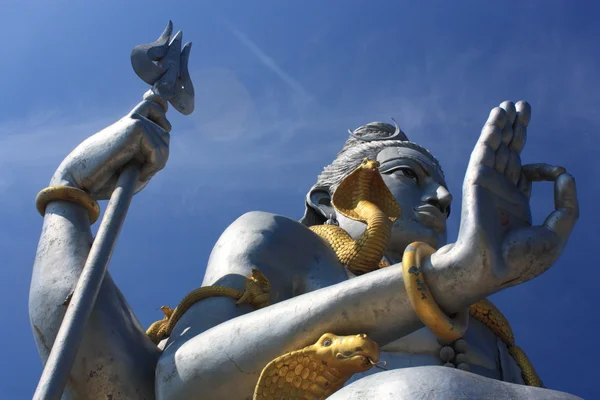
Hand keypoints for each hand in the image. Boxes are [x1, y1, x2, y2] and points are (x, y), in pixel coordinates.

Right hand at [50, 91, 170, 199]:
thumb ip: (154, 151)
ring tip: (137, 171)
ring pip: (164, 141)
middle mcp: (133, 120)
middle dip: (161, 156)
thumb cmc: (108, 178)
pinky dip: (153, 165)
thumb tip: (166, 130)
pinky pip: (158, 149)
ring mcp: (134, 120)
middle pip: (165, 132)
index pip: (152, 105)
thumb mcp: (137, 166)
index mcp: (130, 126)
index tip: (160, 107)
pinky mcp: (135, 125)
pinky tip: (138, 172)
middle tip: (143, 170)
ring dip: (156, 163)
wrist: (83, 178)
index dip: (160, 103)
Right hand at [455, 101, 578, 291]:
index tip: (558, 174)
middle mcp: (500, 191)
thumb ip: (567, 206)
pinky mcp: (478, 178)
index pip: (527, 174)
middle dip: (517, 130)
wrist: (493, 266)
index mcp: (515, 205)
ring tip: (510, 104)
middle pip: (509, 152)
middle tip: (521, 106)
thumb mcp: (556, 233)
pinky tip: (499, 114)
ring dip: (503, 124)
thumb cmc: (522, 259)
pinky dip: (492, 131)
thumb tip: (566, 174)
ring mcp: (488, 183)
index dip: (546, 169)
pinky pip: (486, 149)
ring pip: (496, 146)